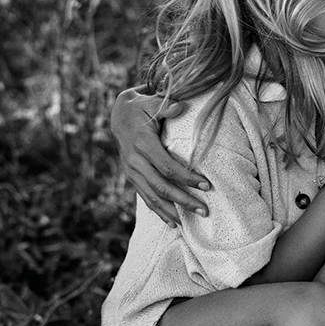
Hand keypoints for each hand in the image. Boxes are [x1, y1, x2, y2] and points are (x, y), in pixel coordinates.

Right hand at [110, 87, 208, 224]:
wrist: (118, 115)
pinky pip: (145, 198)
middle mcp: (135, 161)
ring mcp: (132, 172)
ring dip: (172, 211)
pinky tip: (172, 223)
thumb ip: (166, 106)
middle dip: (183, 200)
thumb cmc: (141, 107)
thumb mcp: (151, 102)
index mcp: (142, 144)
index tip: (206, 185)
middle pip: (161, 187)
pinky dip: (158, 211)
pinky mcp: (132, 178)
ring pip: (152, 197)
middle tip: (205, 211)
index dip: (186, 178)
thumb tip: (181, 107)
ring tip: (191, 223)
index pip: (167, 166)